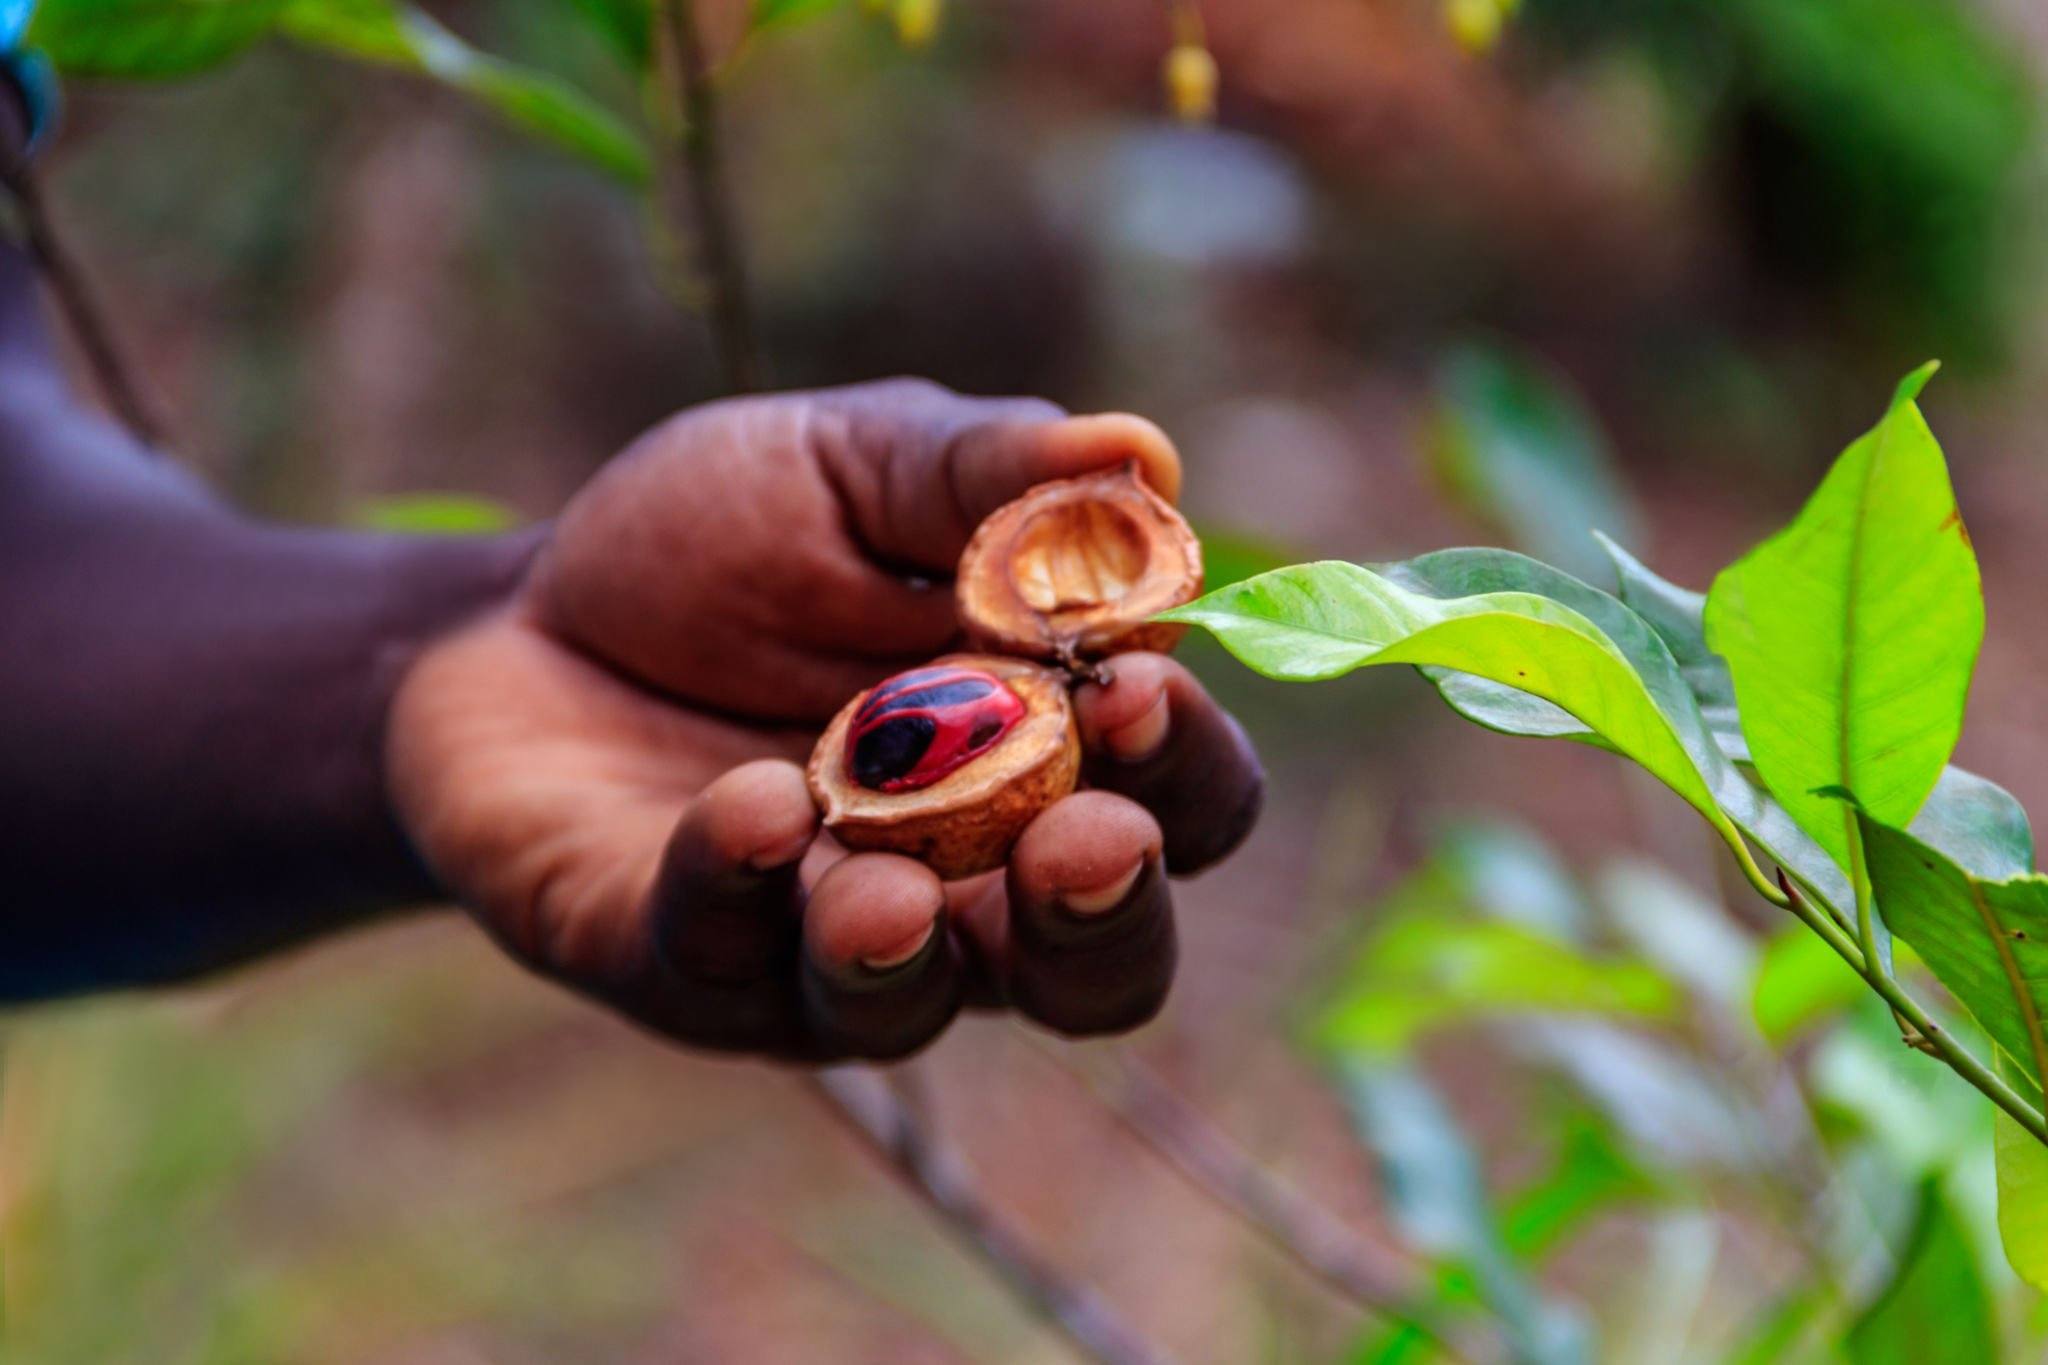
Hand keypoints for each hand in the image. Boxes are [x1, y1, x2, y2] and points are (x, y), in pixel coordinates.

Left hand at [385, 380, 1263, 1060]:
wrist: (511, 618)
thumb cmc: (720, 545)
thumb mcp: (854, 470)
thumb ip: (984, 476)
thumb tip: (1138, 453)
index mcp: (1044, 757)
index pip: (1180, 805)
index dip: (1189, 768)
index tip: (1141, 686)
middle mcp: (965, 879)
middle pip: (1098, 964)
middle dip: (1103, 915)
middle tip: (1083, 842)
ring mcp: (823, 943)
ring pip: (915, 1003)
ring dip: (912, 948)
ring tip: (881, 879)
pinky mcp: (682, 963)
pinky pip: (725, 965)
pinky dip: (742, 889)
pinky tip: (744, 807)